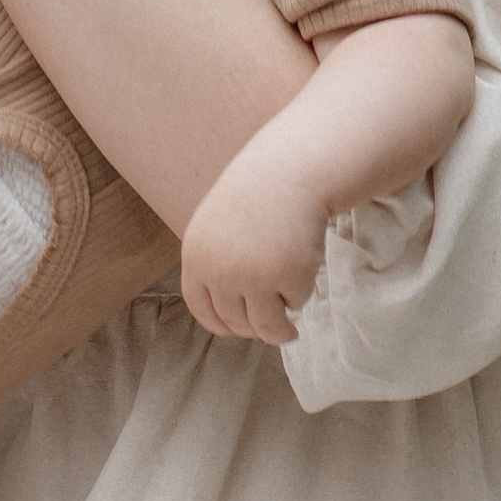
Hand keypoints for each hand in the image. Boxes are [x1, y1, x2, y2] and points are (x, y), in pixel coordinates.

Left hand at [178, 152, 331, 346]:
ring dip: (279, 330)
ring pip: (266, 326)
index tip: (240, 329)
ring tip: (290, 328)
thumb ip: (216, 267)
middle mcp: (220, 271)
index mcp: (197, 258)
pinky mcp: (288, 276)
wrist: (292, 170)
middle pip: (235, 322)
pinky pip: (296, 303)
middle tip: (274, 325)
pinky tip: (303, 269)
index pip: (203, 310)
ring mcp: (254, 276)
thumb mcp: (218, 230)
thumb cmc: (258, 197)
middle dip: (256, 329)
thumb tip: (229, 318)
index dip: (223, 325)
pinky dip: (301, 294)